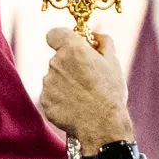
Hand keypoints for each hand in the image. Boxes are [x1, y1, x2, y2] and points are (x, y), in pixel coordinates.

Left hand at [38, 27, 131, 154]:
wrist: (102, 125)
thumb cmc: (110, 92)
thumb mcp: (113, 62)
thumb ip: (103, 42)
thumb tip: (95, 35)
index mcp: (72, 49)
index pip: (54, 34)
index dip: (61, 39)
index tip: (70, 46)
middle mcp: (55, 63)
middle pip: (57, 58)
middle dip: (69, 65)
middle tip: (86, 78)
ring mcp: (47, 83)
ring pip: (53, 78)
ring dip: (64, 83)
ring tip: (82, 96)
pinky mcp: (44, 101)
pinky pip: (50, 95)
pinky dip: (60, 99)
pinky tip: (75, 106)